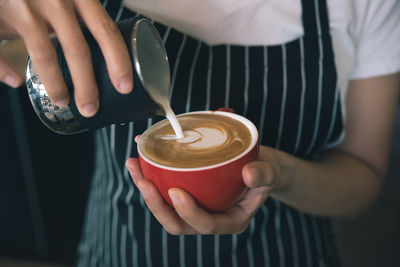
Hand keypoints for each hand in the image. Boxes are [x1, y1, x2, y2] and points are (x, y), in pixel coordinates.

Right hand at [0, 0, 132, 116]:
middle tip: (91, 108)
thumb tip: (105, 59)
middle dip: (87, 85)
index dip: (119, 62)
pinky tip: (15, 80)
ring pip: (45, 54)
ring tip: (62, 100)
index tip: (125, 87)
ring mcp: (26, 4)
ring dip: (55, 84)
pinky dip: (6, 69)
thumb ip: (82, 18)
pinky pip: (1, 50)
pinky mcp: (0, 11)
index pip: (107, 31)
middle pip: (78, 49)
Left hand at [126, 146, 281, 234]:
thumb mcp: (271, 171)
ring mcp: (195, 208)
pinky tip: (139, 157)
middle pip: (177, 223)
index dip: (189, 213)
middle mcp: (209, 218)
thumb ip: (264, 174)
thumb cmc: (264, 171)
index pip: (207, 225)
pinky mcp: (186, 195)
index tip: (176, 191)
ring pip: (165, 209)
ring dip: (145, 190)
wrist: (256, 166)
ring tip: (134, 165)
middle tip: (145, 182)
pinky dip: (149, 176)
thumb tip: (249, 173)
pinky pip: (163, 192)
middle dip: (157, 206)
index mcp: (230, 220)